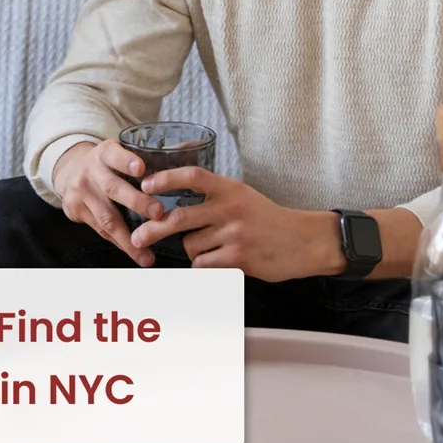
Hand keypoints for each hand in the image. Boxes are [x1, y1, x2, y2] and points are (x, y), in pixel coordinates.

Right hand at [50, 138, 167, 266]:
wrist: (70, 172)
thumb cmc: (108, 164)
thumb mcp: (122, 151)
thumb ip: (154, 153)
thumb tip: (198, 144)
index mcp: (104, 153)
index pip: (114, 154)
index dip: (126, 161)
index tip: (142, 168)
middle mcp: (90, 171)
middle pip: (112, 188)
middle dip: (136, 202)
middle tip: (159, 212)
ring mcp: (81, 193)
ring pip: (106, 217)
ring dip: (128, 237)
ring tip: (148, 251)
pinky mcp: (76, 211)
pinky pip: (102, 231)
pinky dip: (121, 243)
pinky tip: (137, 253)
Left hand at [127, 168, 335, 281]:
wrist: (304, 241)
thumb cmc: (268, 219)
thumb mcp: (243, 197)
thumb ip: (213, 198)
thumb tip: (174, 209)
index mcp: (230, 188)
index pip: (192, 176)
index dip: (165, 179)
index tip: (145, 186)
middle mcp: (230, 208)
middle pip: (179, 217)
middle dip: (153, 229)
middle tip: (138, 237)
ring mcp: (235, 234)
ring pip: (190, 246)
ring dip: (192, 251)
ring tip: (212, 249)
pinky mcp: (239, 258)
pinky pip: (203, 264)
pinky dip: (203, 266)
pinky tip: (219, 262)